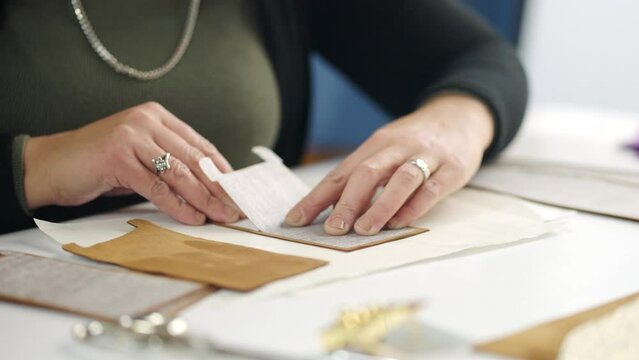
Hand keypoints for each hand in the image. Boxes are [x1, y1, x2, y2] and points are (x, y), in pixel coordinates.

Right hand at [24, 102, 240, 224]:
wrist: (50, 166)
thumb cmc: (98, 164)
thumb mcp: (140, 156)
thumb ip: (169, 162)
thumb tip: (209, 185)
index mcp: (156, 116)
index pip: (200, 145)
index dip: (221, 170)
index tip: (237, 190)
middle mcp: (146, 120)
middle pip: (194, 159)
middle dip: (218, 187)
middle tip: (235, 208)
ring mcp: (131, 137)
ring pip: (179, 173)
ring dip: (204, 199)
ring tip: (220, 216)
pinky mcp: (117, 158)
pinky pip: (156, 187)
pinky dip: (178, 205)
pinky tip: (193, 218)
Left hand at [285, 93, 494, 234]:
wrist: (461, 116)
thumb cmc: (414, 142)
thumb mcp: (386, 150)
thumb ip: (363, 177)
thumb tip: (329, 210)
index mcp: (375, 145)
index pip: (341, 173)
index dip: (317, 197)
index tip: (295, 219)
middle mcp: (397, 148)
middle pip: (367, 173)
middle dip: (347, 202)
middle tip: (331, 229)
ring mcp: (426, 156)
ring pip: (399, 180)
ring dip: (379, 206)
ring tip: (363, 230)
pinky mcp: (452, 168)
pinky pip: (431, 189)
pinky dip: (414, 206)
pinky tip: (399, 223)